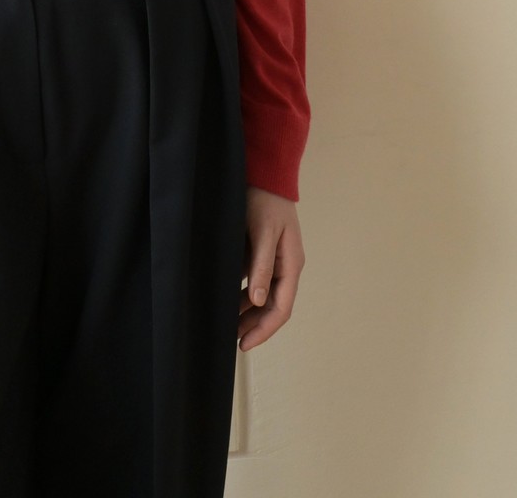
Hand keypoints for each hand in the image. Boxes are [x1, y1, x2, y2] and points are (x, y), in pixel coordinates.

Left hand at [238, 185, 304, 350]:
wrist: (264, 173)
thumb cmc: (265, 199)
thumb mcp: (263, 232)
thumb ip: (261, 266)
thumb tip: (257, 301)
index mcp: (291, 264)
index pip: (281, 308)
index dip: (264, 329)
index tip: (244, 344)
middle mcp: (285, 266)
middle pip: (272, 306)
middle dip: (254, 325)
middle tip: (232, 340)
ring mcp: (274, 260)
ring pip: (262, 296)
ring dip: (246, 312)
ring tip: (226, 324)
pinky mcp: (262, 252)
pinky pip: (254, 281)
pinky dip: (241, 293)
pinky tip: (226, 299)